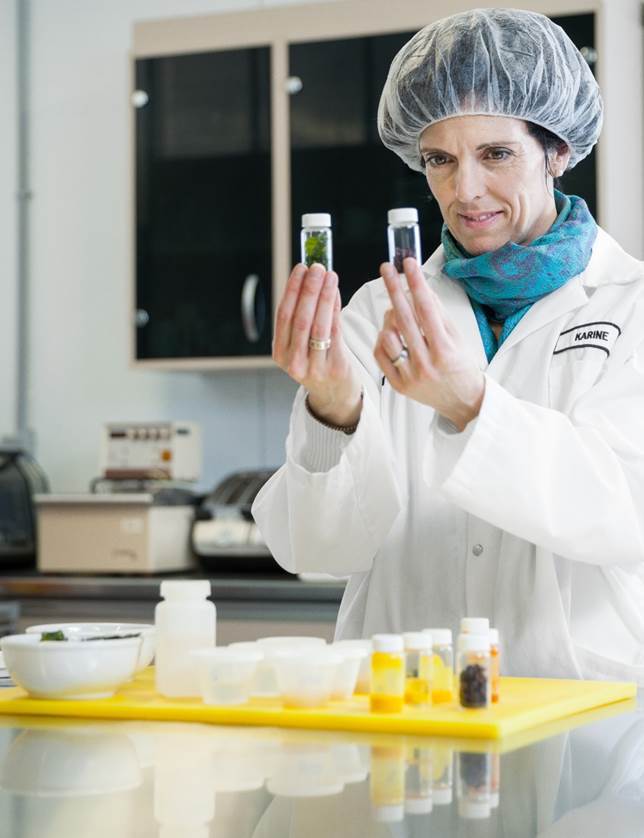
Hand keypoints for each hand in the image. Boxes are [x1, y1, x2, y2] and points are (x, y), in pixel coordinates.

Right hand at [273, 263, 361, 425]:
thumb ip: (300, 318)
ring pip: (319, 325)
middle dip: (309, 289)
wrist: (334, 396)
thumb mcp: (300, 346)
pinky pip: (335, 333)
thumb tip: (308, 278)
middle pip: (300, 318)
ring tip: (330, 275)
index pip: (284, 315)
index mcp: (279, 353)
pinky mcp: (335, 368)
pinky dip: (336, 310)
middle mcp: (293, 362)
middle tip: (317, 267)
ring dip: (324, 296)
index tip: (300, 268)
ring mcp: (314, 368)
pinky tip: (337, 293)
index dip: (292, 289)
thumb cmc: (317, 362)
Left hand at [374, 258, 484, 430]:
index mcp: (445, 351)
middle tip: (386, 268)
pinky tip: (390, 332)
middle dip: (393, 289)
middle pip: (404, 319)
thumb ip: (439, 313)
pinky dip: (382, 338)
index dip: (416, 283)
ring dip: (389, 317)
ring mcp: (410, 377)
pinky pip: (380, 354)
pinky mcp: (398, 386)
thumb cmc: (462, 366)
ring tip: (396, 310)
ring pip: (388, 336)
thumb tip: (421, 286)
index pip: (427, 309)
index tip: (409, 263)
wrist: (463, 402)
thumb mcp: (458, 338)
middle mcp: (426, 364)